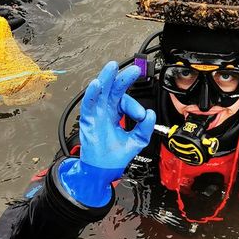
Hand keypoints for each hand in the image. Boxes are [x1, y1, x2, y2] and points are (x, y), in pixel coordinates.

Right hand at [58, 61, 155, 206]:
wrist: (104, 171)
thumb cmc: (115, 156)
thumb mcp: (136, 140)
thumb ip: (145, 128)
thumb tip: (150, 114)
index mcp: (116, 113)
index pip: (126, 101)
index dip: (135, 106)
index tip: (141, 116)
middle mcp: (106, 110)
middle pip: (114, 89)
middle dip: (123, 78)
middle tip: (134, 69)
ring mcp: (96, 114)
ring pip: (100, 91)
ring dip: (106, 78)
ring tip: (112, 67)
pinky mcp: (88, 120)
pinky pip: (89, 104)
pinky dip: (92, 94)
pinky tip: (97, 84)